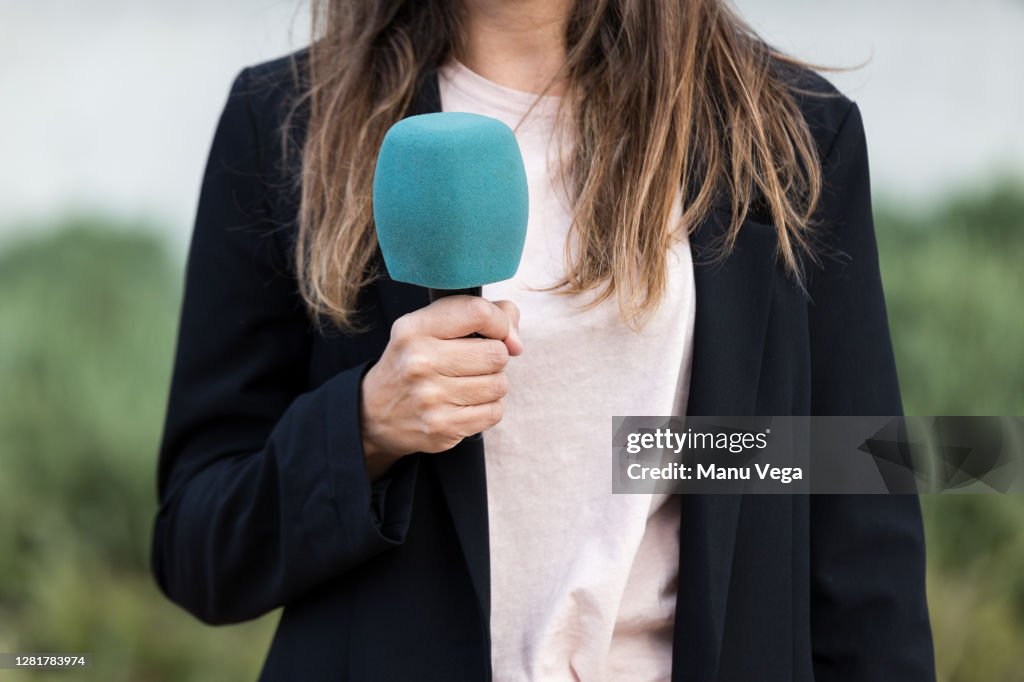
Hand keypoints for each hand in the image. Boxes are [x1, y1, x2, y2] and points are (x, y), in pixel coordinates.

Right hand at [360, 296, 521, 479]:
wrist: (375, 413)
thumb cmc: (414, 361)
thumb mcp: (429, 327)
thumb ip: (478, 315)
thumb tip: (515, 341)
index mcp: (415, 328)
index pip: (477, 312)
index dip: (500, 321)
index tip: (498, 332)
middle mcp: (419, 361)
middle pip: (496, 353)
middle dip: (495, 357)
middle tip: (475, 362)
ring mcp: (430, 398)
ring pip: (499, 384)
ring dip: (492, 384)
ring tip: (469, 383)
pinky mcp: (442, 427)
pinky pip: (494, 412)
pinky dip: (488, 408)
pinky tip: (467, 403)